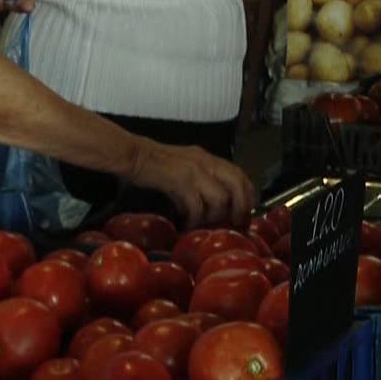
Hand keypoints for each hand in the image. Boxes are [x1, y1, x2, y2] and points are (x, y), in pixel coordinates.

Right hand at [129, 141, 255, 227]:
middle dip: (240, 208)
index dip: (248, 196)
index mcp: (208, 158)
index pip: (240, 174)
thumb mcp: (185, 166)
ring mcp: (194, 170)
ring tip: (203, 224)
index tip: (245, 213)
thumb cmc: (156, 164)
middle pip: (237, 185)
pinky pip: (197, 206)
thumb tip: (214, 204)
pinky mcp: (180, 181)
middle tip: (234, 224)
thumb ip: (201, 180)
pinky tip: (186, 223)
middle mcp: (205, 162)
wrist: (133, 155)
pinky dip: (194, 219)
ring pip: (220, 198)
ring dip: (214, 217)